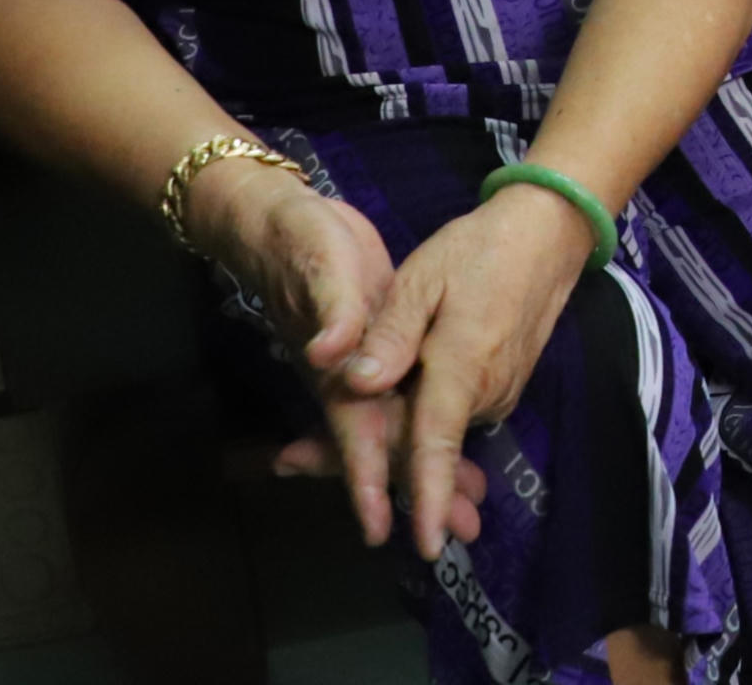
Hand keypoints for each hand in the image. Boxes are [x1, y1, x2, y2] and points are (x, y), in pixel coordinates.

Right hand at [187, 158, 491, 554]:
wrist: (279, 220)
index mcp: (338, 370)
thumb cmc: (300, 242)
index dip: (370, 482)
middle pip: (387, 446)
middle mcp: (350, 379)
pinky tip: (452, 445)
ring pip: (398, 430)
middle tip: (464, 528)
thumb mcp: (322, 266)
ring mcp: (366, 365)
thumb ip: (334, 312)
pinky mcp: (381, 346)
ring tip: (471, 503)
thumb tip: (327, 356)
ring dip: (430, 466)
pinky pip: (403, 402)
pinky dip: (426, 430)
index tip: (384, 531)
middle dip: (419, 488)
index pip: (358, 436)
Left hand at [336, 183, 597, 559]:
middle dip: (360, 463)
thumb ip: (392, 334)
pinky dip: (407, 424)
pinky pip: (445, 418)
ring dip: (382, 442)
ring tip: (302, 449)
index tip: (425, 545)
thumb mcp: (426, 278)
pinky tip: (374, 415)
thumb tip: (357, 383)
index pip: (439, 443)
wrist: (550, 233)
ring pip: (429, 433)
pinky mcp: (496, 386)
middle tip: (285, 461)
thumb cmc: (482, 250)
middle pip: (418, 446)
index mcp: (463, 366)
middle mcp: (484, 393)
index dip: (430, 496)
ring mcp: (495, 393)